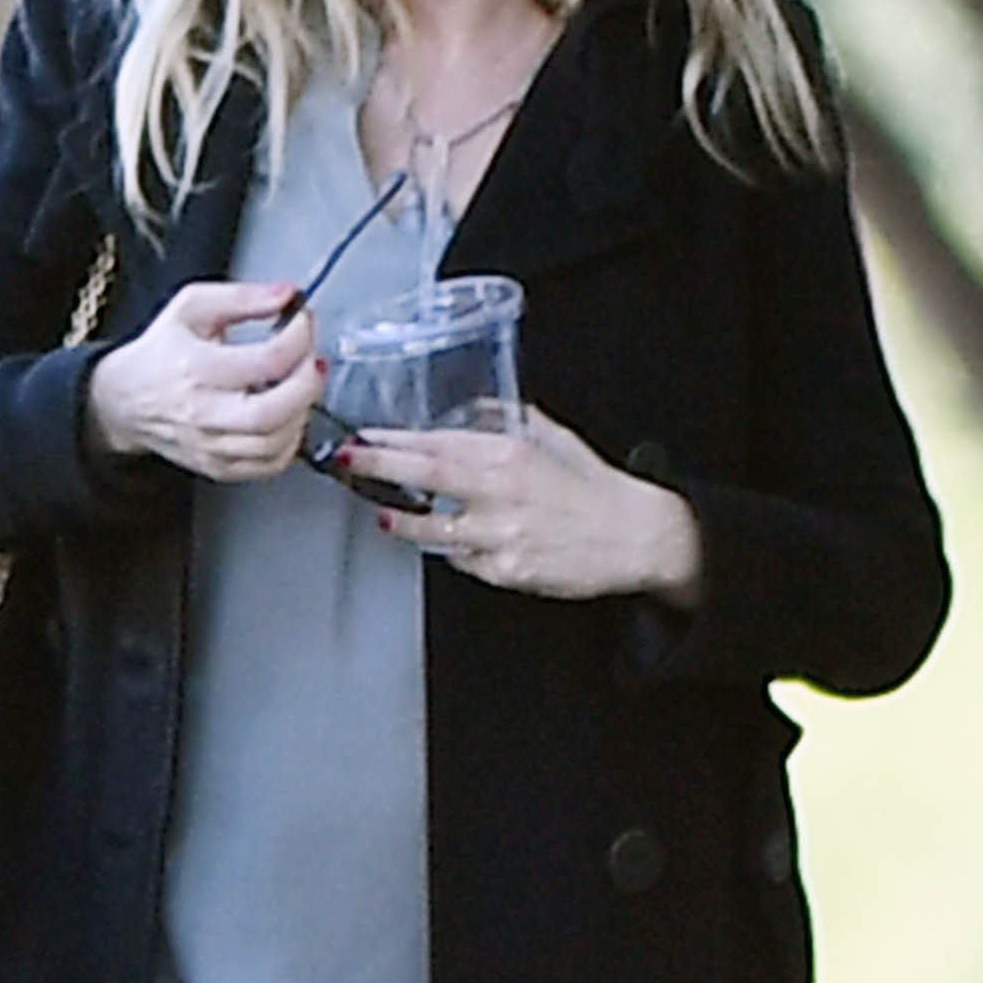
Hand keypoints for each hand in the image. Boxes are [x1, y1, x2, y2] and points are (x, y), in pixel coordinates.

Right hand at [86, 280, 324, 481]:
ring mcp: (211, 446)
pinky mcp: (218, 467)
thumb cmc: (162, 352)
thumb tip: (286, 295)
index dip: (299, 337)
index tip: (303, 321)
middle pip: (275, 411)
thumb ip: (242, 297)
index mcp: (196, 367)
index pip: (267, 359)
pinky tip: (287, 416)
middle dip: (308, 383)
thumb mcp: (192, 306)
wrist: (125, 401)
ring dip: (302, 411)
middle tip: (313, 359)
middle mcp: (203, 413)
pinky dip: (290, 441)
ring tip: (300, 385)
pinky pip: (269, 465)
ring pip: (276, 443)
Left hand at [338, 408, 701, 603]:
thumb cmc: (595, 487)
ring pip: (432, 530)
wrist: (635, 536)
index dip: (393, 441)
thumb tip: (469, 411)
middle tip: (347, 463)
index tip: (364, 437)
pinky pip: (462, 561)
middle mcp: (501, 493)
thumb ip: (506, 422)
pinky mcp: (505, 570)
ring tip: (386, 514)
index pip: (438, 443)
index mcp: (511, 454)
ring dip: (403, 521)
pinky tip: (450, 540)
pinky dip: (451, 550)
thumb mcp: (552, 439)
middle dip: (377, 468)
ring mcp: (501, 535)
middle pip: (424, 477)